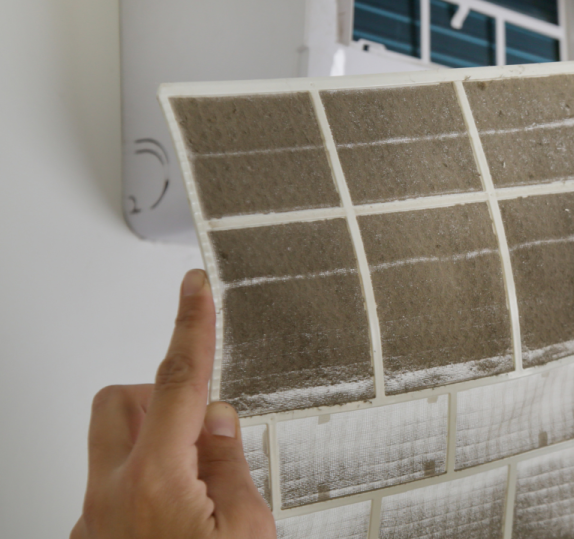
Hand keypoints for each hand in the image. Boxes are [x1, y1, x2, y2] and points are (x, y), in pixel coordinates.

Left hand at [71, 270, 274, 538]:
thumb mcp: (247, 531)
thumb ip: (231, 466)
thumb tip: (218, 422)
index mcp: (156, 482)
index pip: (177, 382)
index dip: (190, 326)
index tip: (194, 288)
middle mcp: (112, 495)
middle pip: (117, 402)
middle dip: (156, 394)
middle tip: (196, 420)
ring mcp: (96, 520)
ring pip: (112, 446)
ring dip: (152, 443)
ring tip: (196, 482)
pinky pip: (113, 488)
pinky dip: (148, 486)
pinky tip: (179, 517)